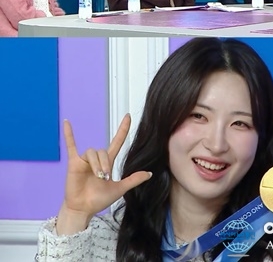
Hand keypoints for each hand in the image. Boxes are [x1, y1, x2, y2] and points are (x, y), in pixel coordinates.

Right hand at [57, 114, 151, 233]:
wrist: (83, 210)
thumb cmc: (98, 200)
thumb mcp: (119, 189)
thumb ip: (133, 180)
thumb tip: (149, 173)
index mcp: (107, 163)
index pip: (117, 142)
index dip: (123, 129)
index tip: (128, 116)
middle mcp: (96, 159)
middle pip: (102, 151)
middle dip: (104, 164)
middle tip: (104, 177)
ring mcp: (84, 160)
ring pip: (92, 152)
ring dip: (96, 164)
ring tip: (97, 176)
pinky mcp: (74, 163)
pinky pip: (71, 145)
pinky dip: (69, 134)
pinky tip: (67, 122)